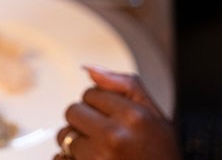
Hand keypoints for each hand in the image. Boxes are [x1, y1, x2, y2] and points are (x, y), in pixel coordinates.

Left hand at [55, 67, 179, 159]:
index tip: (113, 117)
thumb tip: (90, 69)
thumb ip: (125, 84)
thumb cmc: (161, 153)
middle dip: (84, 120)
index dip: (100, 105)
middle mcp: (114, 136)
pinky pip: (60, 157)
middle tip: (104, 133)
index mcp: (132, 116)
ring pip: (65, 135)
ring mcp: (99, 157)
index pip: (90, 93)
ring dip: (77, 141)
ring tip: (100, 149)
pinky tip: (91, 159)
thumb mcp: (154, 114)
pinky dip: (70, 158)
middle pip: (73, 111)